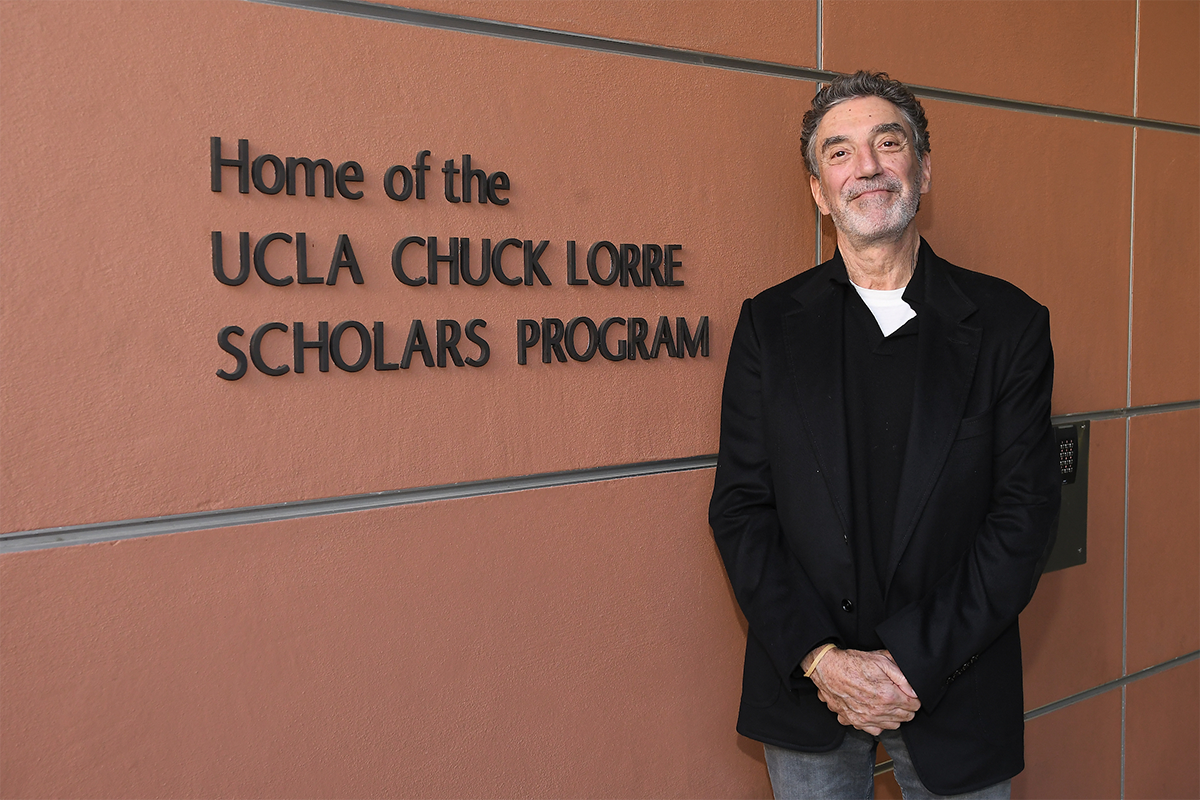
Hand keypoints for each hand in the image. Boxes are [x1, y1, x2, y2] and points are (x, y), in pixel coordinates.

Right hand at [804, 647, 919, 734]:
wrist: (826, 668)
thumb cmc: (852, 662)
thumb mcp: (881, 660)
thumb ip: (902, 677)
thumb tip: (915, 691)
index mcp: (887, 696)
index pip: (914, 705)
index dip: (914, 697)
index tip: (908, 692)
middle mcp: (877, 711)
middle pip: (905, 717)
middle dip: (906, 707)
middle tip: (899, 695)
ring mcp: (865, 718)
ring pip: (892, 725)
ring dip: (894, 716)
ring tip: (887, 703)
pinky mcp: (854, 721)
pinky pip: (875, 730)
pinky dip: (878, 723)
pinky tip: (875, 711)